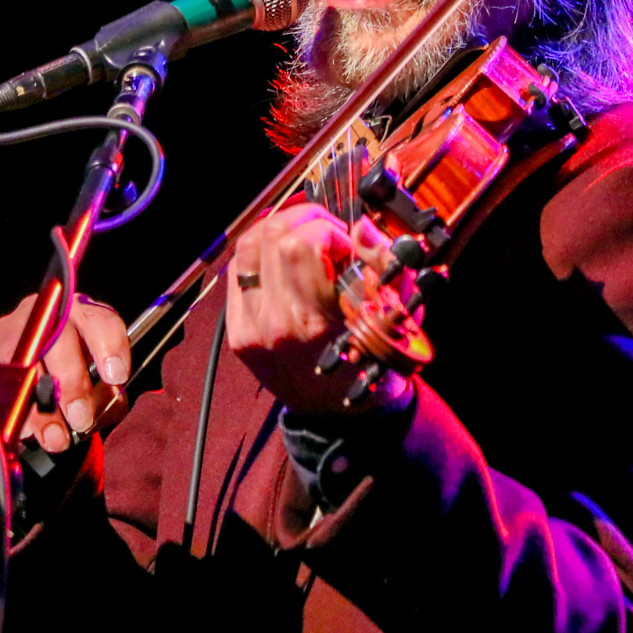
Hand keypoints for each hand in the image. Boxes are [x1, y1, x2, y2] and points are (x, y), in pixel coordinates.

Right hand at [0, 294, 130, 453]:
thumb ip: (104, 400)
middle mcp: (44, 315)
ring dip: (37, 403)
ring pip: (21, 357)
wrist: (26, 396)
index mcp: (81, 318)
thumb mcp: (95, 392)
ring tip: (52, 436)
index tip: (115, 377)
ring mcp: (6, 330)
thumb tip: (96, 413)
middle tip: (80, 419)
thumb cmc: (70, 390)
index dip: (109, 346)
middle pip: (58, 338)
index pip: (99, 320)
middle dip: (72, 382)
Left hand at [228, 203, 412, 416]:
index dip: (327, 230)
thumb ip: (384, 263)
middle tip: (325, 232)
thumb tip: (362, 227)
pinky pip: (236, 272)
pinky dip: (259, 255)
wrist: (340, 413)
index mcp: (318, 321)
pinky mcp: (237, 332)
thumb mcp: (396, 313)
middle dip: (302, 219)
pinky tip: (281, 258)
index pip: (302, 245)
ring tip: (303, 237)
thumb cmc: (372, 361)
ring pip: (247, 247)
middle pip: (270, 236)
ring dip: (277, 229)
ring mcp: (250, 328)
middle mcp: (277, 323)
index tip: (345, 245)